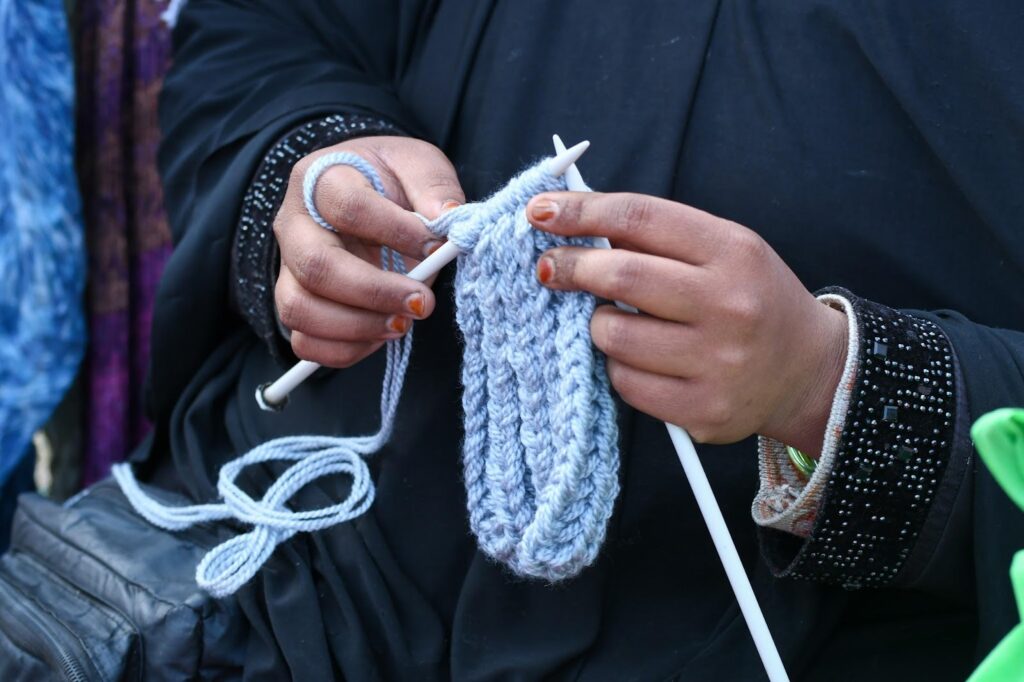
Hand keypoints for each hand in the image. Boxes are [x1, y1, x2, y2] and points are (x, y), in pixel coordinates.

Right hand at [274, 136, 463, 366]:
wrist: (367, 197)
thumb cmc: (389, 181)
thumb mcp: (418, 165)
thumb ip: (433, 186)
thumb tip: (447, 218)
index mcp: (320, 179)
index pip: (348, 207)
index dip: (395, 231)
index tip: (436, 246)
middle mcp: (294, 224)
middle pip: (317, 266)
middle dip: (375, 292)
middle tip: (421, 302)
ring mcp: (289, 268)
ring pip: (299, 309)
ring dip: (358, 326)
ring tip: (402, 323)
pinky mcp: (297, 304)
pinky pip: (305, 342)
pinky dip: (345, 350)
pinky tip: (381, 336)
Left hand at [526, 192, 847, 455]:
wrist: (809, 371)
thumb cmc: (750, 299)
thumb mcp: (724, 250)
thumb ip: (658, 237)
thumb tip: (575, 225)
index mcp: (733, 251)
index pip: (640, 218)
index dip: (581, 212)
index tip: (541, 211)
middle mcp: (730, 305)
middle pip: (621, 275)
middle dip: (570, 267)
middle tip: (549, 268)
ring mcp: (718, 362)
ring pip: (614, 335)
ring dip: (598, 324)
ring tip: (617, 321)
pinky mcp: (703, 410)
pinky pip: (626, 383)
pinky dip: (618, 367)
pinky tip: (640, 359)